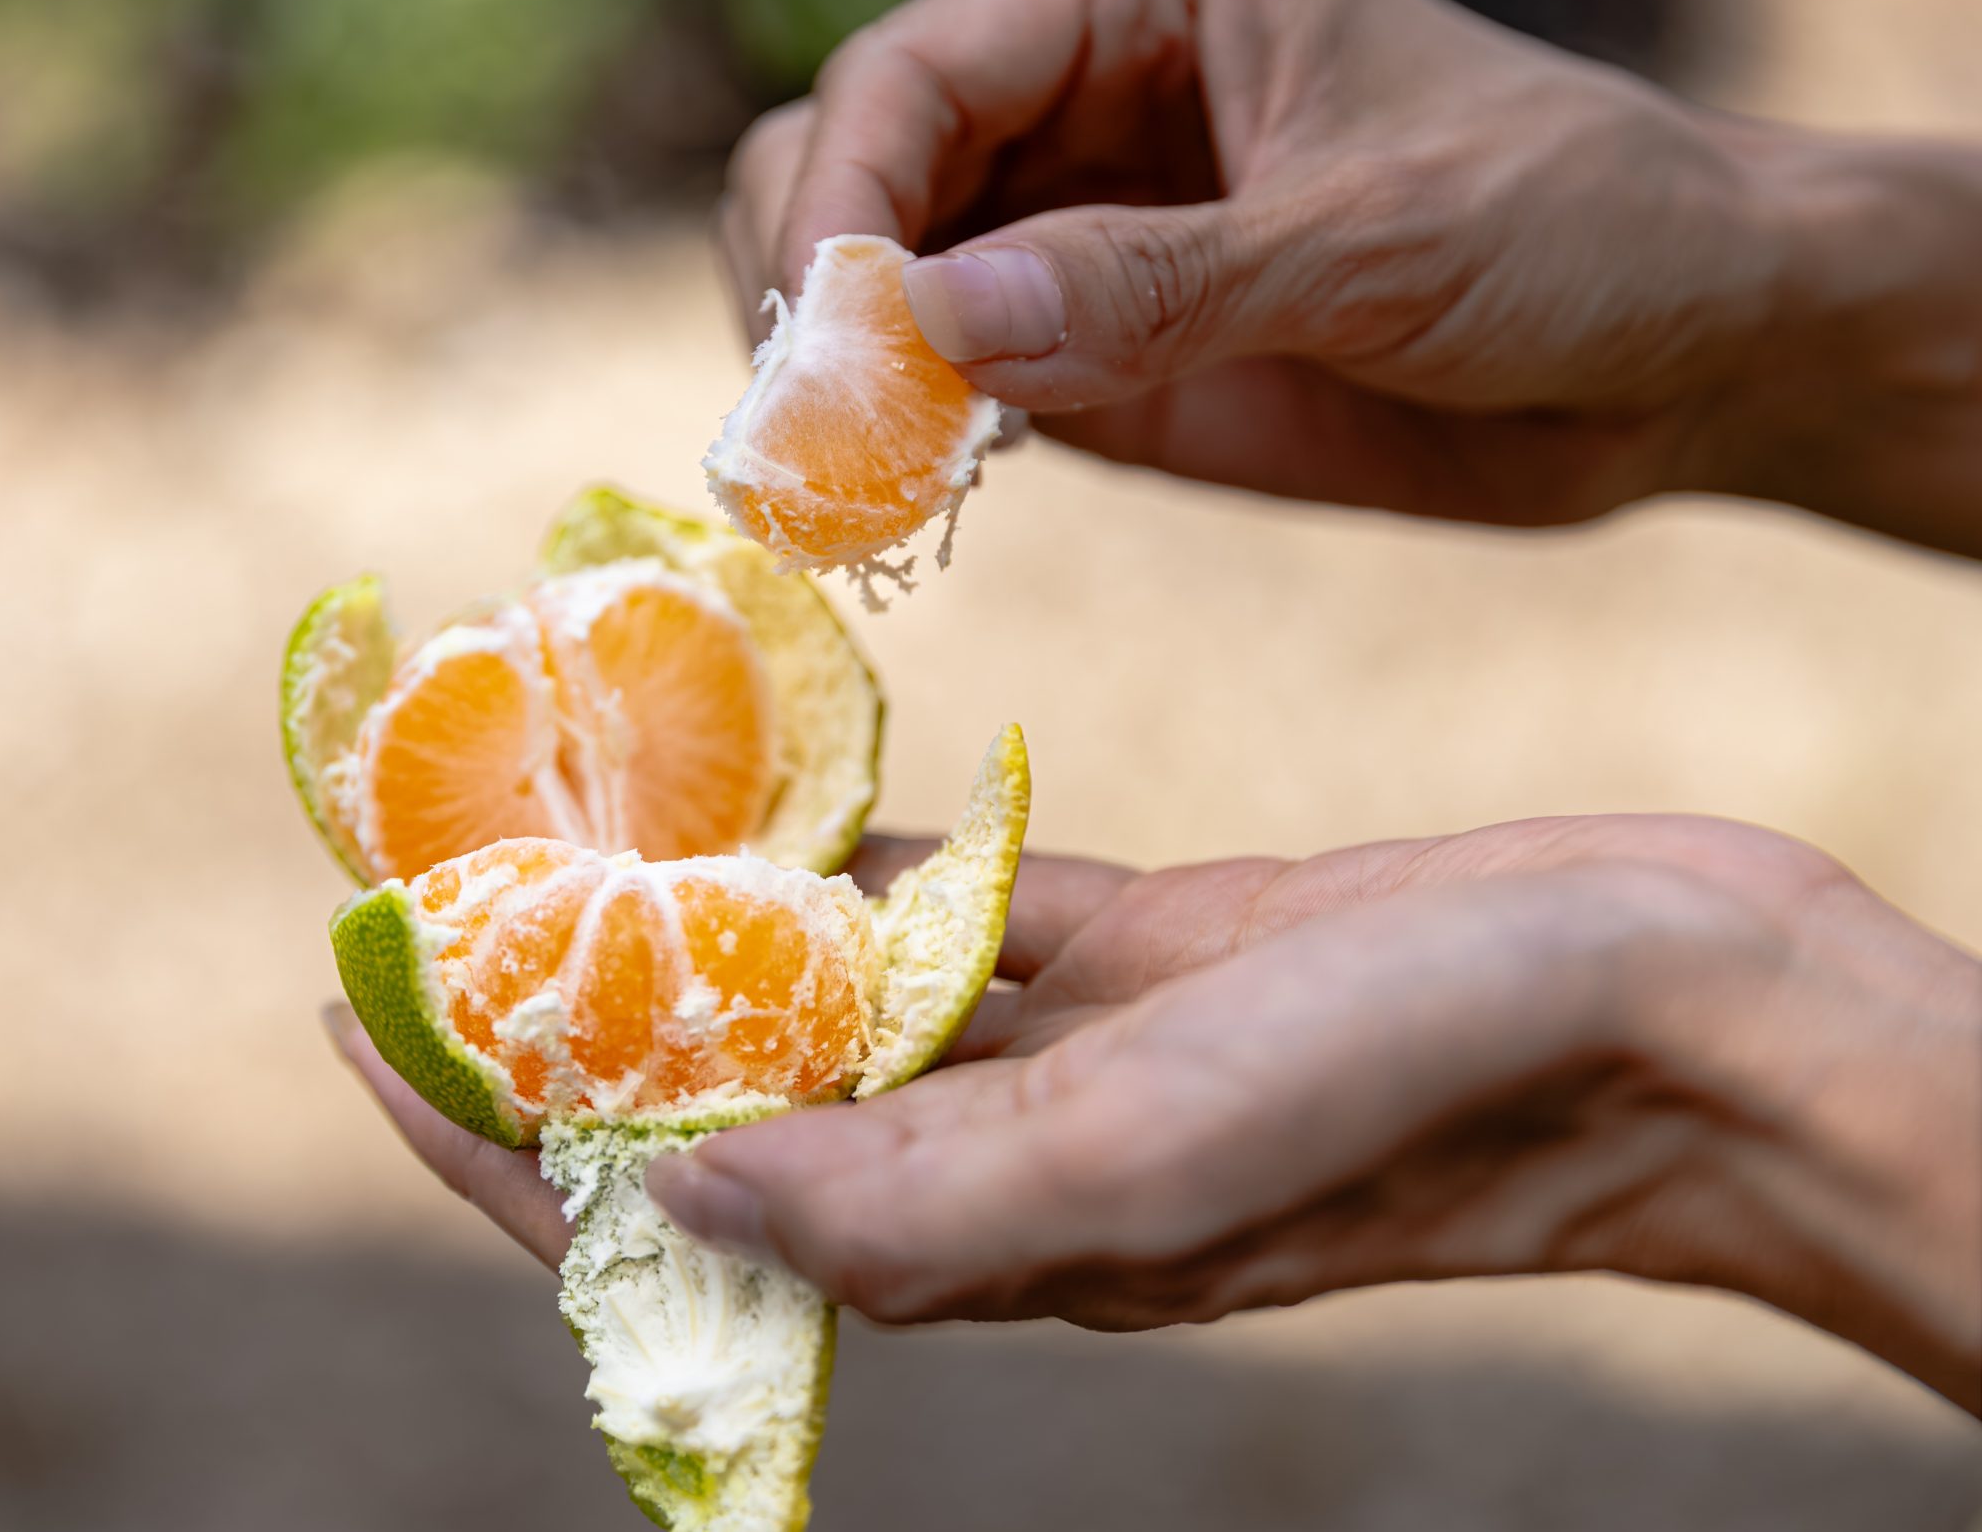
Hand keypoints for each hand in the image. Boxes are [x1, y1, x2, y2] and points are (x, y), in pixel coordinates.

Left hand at [329, 816, 1981, 1413]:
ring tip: (575, 814)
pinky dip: (860, 859)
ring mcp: (1067, 1057)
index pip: (668, 1200)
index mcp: (977, 1234)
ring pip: (825, 993)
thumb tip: (679, 1198)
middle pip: (717, 1090)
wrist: (1665, 1004)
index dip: (497, 1126)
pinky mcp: (1144, 959)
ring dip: (700, 916)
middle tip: (439, 883)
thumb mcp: (1162, 1147)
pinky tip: (784, 788)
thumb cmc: (1435, 1080)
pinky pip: (955, 913)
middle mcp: (994, 1157)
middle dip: (569, 1005)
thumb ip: (924, 1196)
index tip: (358, 1009)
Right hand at [717, 0, 1981, 551]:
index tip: (827, 355)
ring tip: (860, 487)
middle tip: (828, 440)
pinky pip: (923, 381)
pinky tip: (908, 498)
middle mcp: (1065, 83)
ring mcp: (1058, 218)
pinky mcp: (1074, 343)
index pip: (906, 76)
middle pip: (834, 163)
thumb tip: (932, 322)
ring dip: (831, 381)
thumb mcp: (1380, 240)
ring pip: (853, 278)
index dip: (840, 211)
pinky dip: (888, 442)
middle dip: (809, 293)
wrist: (1679, 353)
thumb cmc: (1575, 227)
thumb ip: (1156, 283)